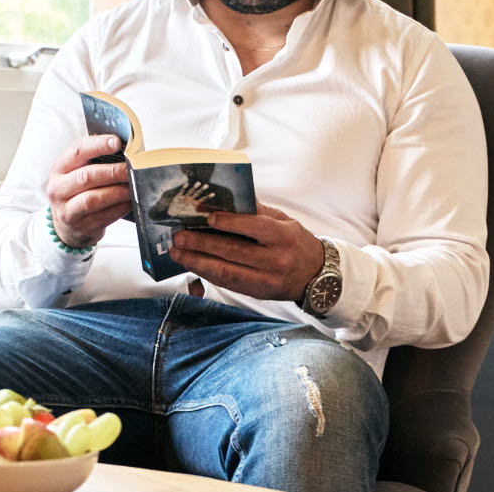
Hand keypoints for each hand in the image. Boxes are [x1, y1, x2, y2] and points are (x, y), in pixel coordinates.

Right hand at [47, 134, 131, 247]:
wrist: (67, 226)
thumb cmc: (78, 192)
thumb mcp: (77, 172)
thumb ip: (95, 160)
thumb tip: (127, 149)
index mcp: (59, 168)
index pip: (78, 150)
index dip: (98, 145)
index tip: (116, 142)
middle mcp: (58, 188)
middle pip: (86, 177)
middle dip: (112, 172)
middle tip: (131, 169)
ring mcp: (66, 210)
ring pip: (92, 199)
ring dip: (116, 192)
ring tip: (132, 187)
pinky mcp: (80, 227)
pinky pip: (102, 216)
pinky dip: (119, 208)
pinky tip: (129, 202)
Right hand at [163, 181, 212, 218]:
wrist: (172, 213)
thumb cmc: (183, 214)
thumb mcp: (192, 214)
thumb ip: (201, 214)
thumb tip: (210, 215)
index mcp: (195, 203)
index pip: (203, 199)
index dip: (208, 197)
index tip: (214, 194)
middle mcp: (191, 199)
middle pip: (197, 194)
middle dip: (202, 190)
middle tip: (207, 185)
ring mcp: (185, 197)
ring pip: (190, 191)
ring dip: (194, 187)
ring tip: (198, 183)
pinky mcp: (178, 196)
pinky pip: (181, 192)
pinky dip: (183, 188)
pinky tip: (186, 184)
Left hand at [170, 203, 321, 301]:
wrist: (316, 276)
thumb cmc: (296, 242)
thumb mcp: (284, 222)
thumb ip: (258, 212)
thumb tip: (227, 199)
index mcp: (284, 236)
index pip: (255, 228)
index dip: (230, 222)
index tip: (208, 217)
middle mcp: (276, 260)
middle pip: (234, 251)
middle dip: (202, 243)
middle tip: (179, 236)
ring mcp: (266, 280)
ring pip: (227, 271)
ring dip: (198, 262)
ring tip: (178, 253)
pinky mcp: (257, 293)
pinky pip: (228, 283)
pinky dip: (208, 273)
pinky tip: (193, 265)